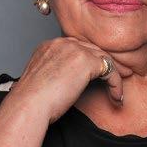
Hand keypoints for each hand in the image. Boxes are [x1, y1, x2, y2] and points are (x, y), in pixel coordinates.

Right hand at [5, 35, 133, 126]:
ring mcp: (75, 50)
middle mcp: (62, 43)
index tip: (97, 76)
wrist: (29, 104)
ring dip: (112, 77)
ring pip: (103, 58)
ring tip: (116, 93)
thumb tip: (68, 83)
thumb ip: (55, 74)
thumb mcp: (42, 81)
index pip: (77, 48)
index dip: (90, 62)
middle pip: (92, 50)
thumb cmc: (31, 100)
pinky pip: (110, 70)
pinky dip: (116, 84)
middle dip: (104, 65)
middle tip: (114, 81)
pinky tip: (116, 98)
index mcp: (49, 46)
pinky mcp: (86, 61)